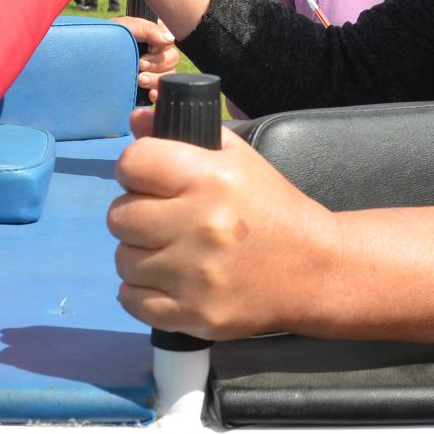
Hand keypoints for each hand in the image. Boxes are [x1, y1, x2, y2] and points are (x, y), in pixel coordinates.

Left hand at [108, 108, 336, 339]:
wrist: (314, 269)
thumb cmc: (272, 207)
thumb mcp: (238, 158)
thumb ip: (183, 135)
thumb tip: (135, 118)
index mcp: (210, 179)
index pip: (132, 162)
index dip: (135, 168)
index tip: (148, 180)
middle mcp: (200, 225)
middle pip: (119, 215)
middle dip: (136, 214)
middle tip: (162, 219)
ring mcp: (195, 275)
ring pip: (122, 259)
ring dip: (140, 254)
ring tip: (169, 251)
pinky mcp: (194, 315)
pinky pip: (131, 301)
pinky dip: (141, 291)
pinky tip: (166, 280)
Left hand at [111, 16, 178, 101]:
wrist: (88, 59)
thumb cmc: (105, 39)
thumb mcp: (124, 28)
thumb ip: (148, 29)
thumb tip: (169, 39)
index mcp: (152, 37)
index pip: (170, 43)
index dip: (160, 48)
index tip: (148, 50)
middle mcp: (154, 54)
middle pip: (172, 60)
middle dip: (157, 64)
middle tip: (140, 66)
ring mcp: (152, 72)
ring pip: (169, 77)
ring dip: (157, 79)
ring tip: (140, 80)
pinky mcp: (146, 88)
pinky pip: (161, 92)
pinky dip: (158, 93)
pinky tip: (150, 94)